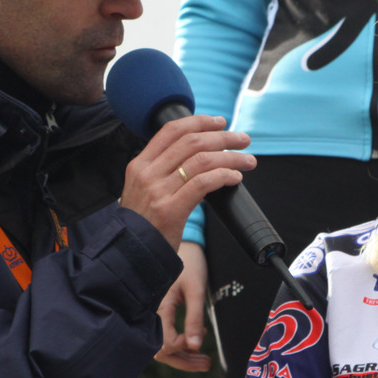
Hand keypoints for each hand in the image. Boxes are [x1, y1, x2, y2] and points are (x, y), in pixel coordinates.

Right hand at [121, 115, 253, 249]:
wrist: (130, 255)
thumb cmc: (143, 224)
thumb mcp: (142, 190)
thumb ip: (162, 171)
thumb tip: (199, 155)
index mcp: (139, 165)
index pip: (171, 130)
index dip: (199, 122)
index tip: (220, 122)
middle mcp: (147, 173)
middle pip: (191, 142)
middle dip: (222, 137)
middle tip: (242, 139)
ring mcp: (158, 191)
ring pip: (202, 160)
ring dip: (231, 157)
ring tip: (247, 160)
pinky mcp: (171, 209)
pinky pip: (204, 183)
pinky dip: (225, 175)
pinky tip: (235, 177)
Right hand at [155, 241, 210, 370]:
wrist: (186, 246)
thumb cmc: (191, 264)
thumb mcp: (196, 290)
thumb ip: (195, 318)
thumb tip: (196, 346)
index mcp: (158, 307)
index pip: (164, 342)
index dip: (182, 347)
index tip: (199, 339)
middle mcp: (152, 314)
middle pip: (161, 350)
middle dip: (184, 361)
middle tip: (206, 365)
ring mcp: (155, 314)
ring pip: (163, 346)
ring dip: (183, 357)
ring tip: (204, 362)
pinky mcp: (160, 313)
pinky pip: (165, 336)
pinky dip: (180, 346)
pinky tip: (195, 346)